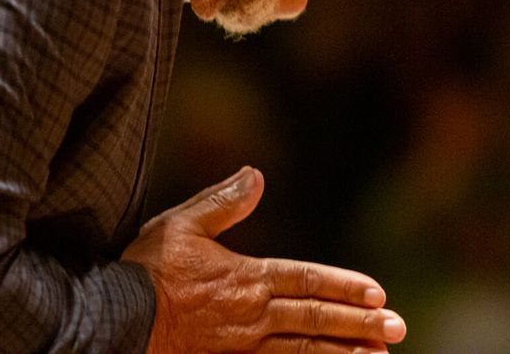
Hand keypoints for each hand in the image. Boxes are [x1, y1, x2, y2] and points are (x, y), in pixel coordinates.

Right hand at [122, 167, 405, 353]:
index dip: (346, 287)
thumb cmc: (145, 271)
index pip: (308, 280)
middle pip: (316, 320)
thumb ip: (224, 201)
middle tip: (398, 329)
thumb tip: (257, 174)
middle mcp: (252, 315)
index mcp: (247, 277)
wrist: (110, 323)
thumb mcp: (183, 224)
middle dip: (361, 325)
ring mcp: (241, 348)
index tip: (379, 294)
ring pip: (303, 353)